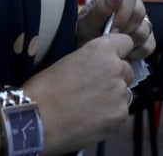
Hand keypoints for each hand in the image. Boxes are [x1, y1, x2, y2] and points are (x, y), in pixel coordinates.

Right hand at [24, 32, 135, 150]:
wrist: (36, 118)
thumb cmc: (44, 89)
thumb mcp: (70, 61)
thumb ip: (92, 60)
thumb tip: (100, 66)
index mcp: (102, 49)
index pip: (126, 42)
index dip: (118, 53)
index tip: (110, 61)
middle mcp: (116, 68)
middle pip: (127, 71)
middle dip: (115, 78)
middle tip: (94, 90)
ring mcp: (120, 93)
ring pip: (125, 94)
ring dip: (113, 99)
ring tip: (89, 108)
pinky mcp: (120, 116)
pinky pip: (121, 114)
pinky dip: (110, 118)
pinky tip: (90, 121)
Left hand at [77, 0, 154, 61]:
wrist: (87, 55)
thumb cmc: (84, 34)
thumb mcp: (87, 23)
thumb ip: (101, 8)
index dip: (123, 11)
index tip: (111, 29)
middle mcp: (131, 3)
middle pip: (139, 12)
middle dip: (123, 30)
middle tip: (109, 40)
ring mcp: (141, 20)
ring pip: (145, 30)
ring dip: (128, 42)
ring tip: (113, 48)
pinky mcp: (147, 37)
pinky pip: (149, 45)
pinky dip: (135, 54)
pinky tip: (122, 55)